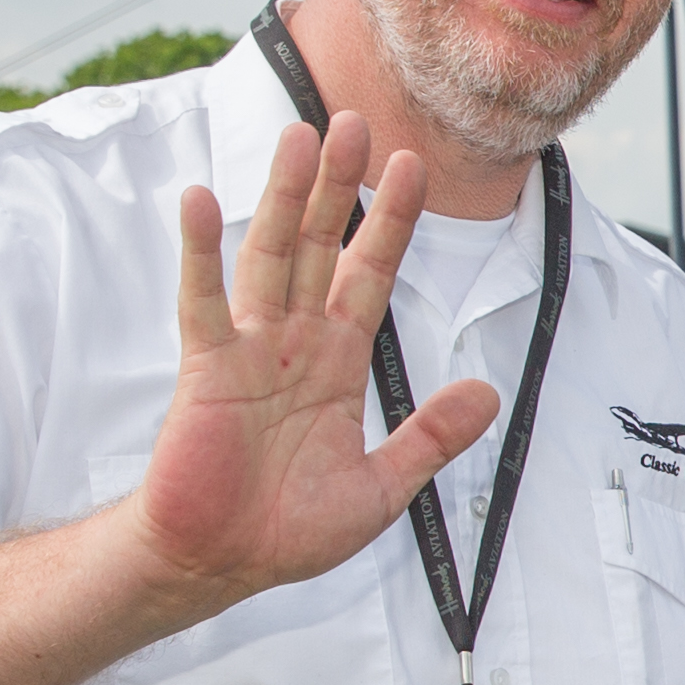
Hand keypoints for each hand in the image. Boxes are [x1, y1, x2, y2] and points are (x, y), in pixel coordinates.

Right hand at [123, 112, 486, 609]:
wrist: (221, 563)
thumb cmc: (288, 530)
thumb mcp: (382, 486)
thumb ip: (431, 437)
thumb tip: (486, 392)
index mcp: (337, 362)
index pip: (371, 275)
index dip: (391, 223)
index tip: (410, 166)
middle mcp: (294, 342)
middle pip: (321, 247)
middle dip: (339, 187)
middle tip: (355, 120)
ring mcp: (248, 348)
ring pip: (270, 255)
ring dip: (285, 198)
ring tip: (300, 137)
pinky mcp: (207, 369)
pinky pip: (203, 301)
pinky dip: (200, 252)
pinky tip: (198, 200)